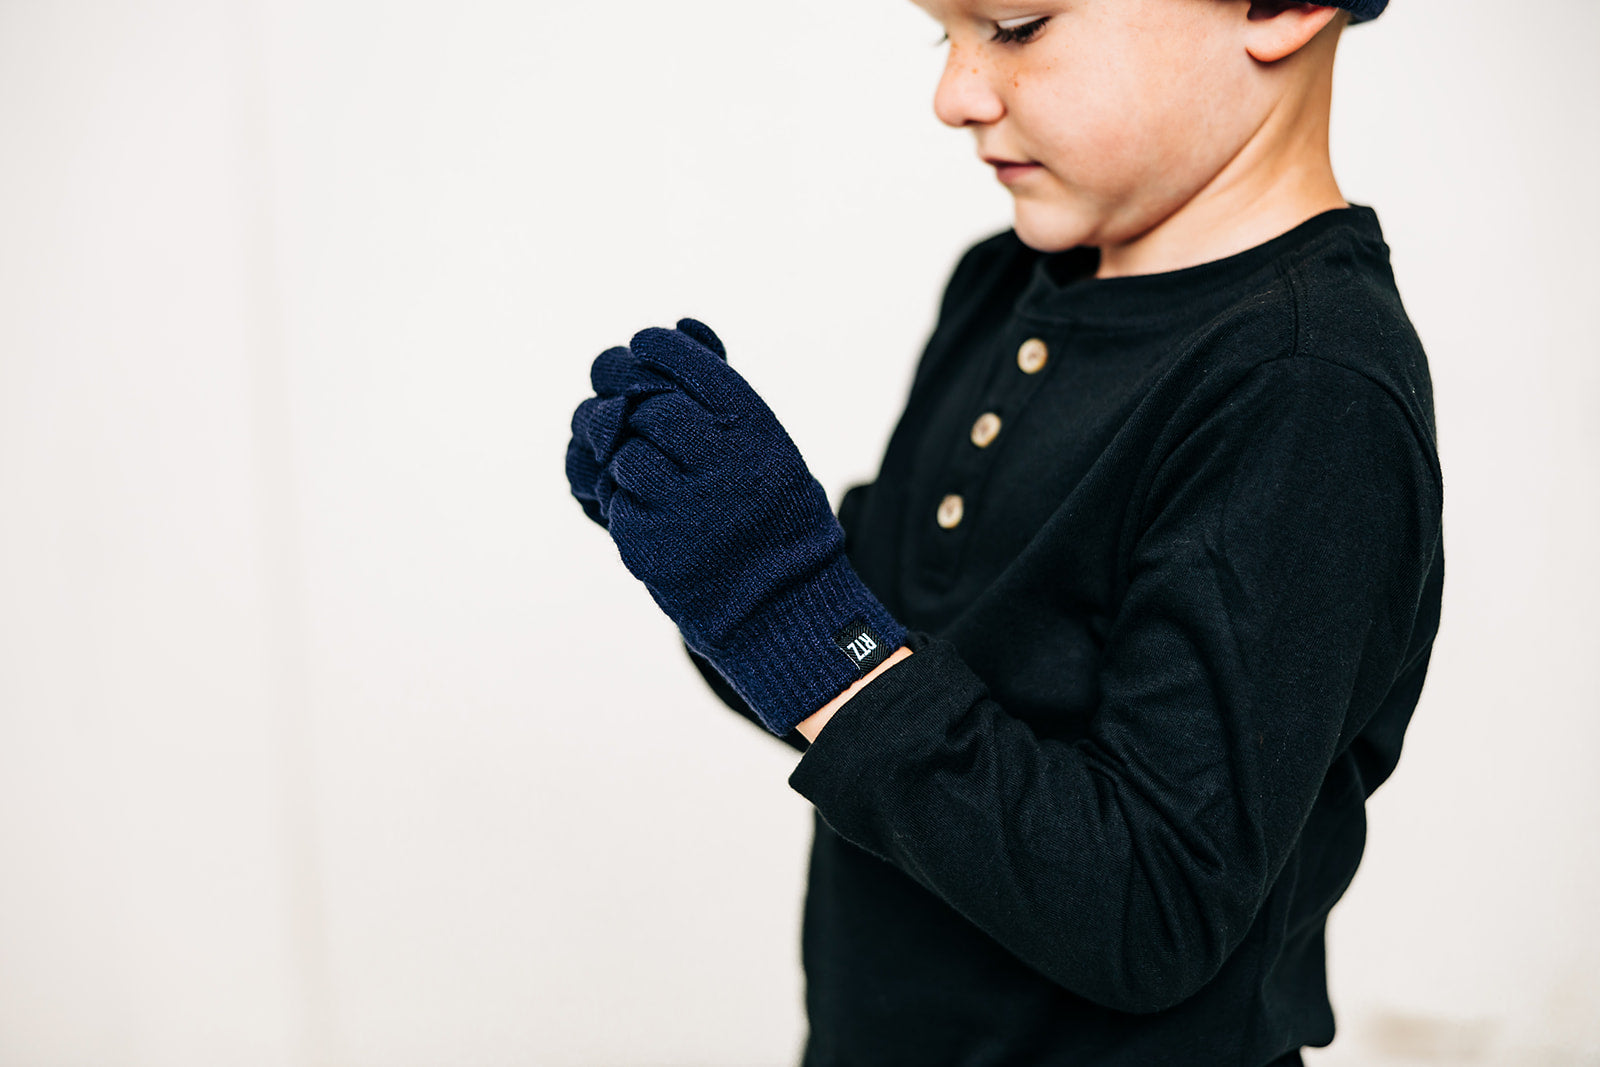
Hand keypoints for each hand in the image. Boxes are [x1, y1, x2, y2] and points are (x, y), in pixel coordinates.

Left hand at [565, 318, 904, 735]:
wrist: (782, 608)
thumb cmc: (773, 516)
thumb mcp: (768, 445)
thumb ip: (719, 389)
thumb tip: (683, 323)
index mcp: (753, 425)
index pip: (682, 359)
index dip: (651, 348)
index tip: (641, 350)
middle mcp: (719, 457)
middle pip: (643, 401)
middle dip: (624, 398)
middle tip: (620, 404)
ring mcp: (680, 502)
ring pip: (621, 450)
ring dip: (624, 456)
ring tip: (648, 472)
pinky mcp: (647, 541)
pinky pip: (614, 499)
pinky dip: (622, 500)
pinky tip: (650, 511)